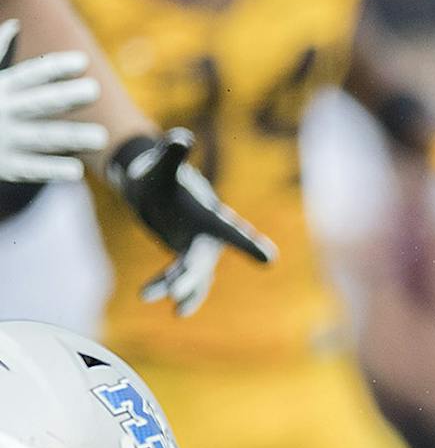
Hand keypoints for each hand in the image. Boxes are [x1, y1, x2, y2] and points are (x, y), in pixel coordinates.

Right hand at [0, 20, 106, 182]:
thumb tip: (15, 25)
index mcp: (2, 88)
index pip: (31, 74)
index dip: (56, 67)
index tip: (83, 62)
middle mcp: (4, 111)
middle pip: (40, 102)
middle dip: (66, 96)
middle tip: (95, 89)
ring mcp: (5, 138)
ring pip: (43, 136)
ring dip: (71, 136)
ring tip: (101, 137)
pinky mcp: (7, 166)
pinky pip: (33, 168)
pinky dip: (52, 168)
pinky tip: (76, 170)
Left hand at [107, 129, 274, 315]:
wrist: (152, 189)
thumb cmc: (159, 174)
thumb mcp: (162, 164)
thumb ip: (173, 152)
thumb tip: (180, 137)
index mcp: (208, 214)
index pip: (230, 230)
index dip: (248, 243)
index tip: (269, 258)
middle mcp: (208, 236)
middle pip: (203, 259)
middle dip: (192, 275)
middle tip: (178, 291)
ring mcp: (198, 250)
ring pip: (192, 274)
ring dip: (178, 288)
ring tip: (165, 305)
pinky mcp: (186, 259)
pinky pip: (185, 281)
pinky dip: (179, 293)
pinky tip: (176, 311)